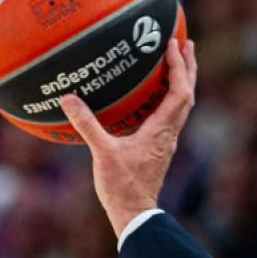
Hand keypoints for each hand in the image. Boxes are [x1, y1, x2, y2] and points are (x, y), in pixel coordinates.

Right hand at [61, 39, 197, 236]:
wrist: (134, 214)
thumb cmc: (122, 186)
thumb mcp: (102, 154)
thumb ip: (87, 124)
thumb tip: (69, 99)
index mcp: (161, 131)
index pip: (179, 91)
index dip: (179, 66)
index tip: (174, 43)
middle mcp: (169, 133)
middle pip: (187, 94)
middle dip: (188, 67)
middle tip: (185, 43)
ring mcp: (166, 141)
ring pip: (182, 105)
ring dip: (182, 81)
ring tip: (177, 61)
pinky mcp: (159, 148)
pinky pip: (170, 115)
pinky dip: (169, 97)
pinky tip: (157, 94)